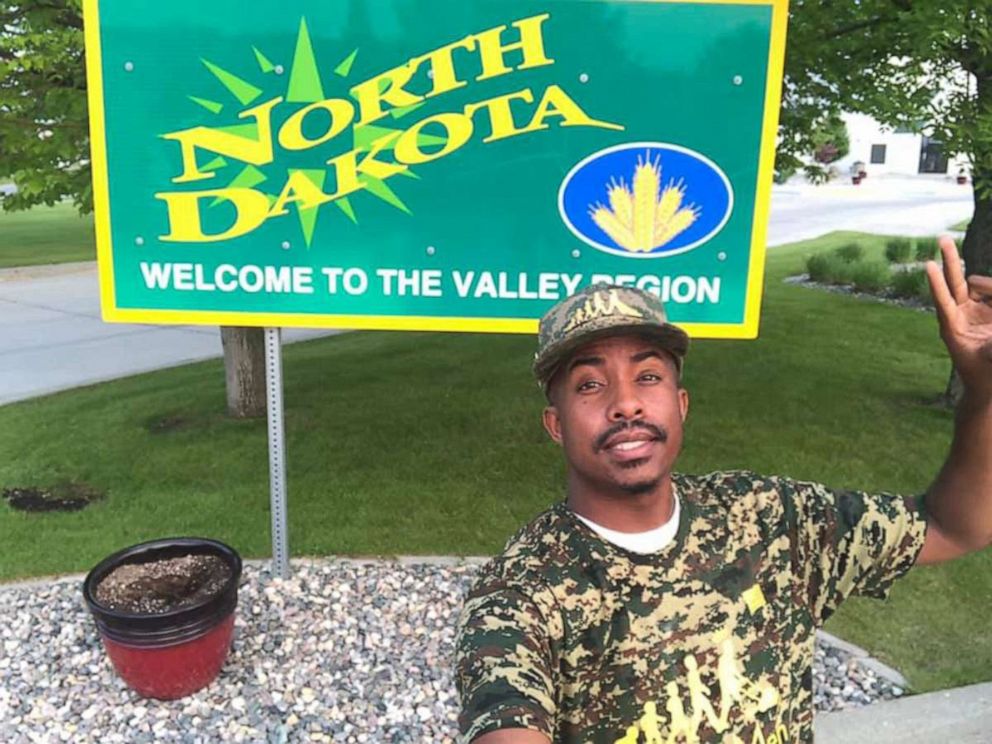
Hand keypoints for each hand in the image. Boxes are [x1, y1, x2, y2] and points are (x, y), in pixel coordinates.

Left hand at [926, 236, 991, 401]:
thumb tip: (990, 333)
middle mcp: (958, 316)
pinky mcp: (984, 311)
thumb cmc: (985, 375)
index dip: (936, 283)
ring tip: (969, 276)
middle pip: (954, 282)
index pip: (944, 300)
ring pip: (976, 286)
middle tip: (942, 238)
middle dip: (950, 260)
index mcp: (952, 328)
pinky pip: (989, 293)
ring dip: (986, 283)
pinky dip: (990, 289)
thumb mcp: (990, 358)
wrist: (987, 385)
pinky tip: (986, 312)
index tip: (928, 265)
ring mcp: (971, 311)